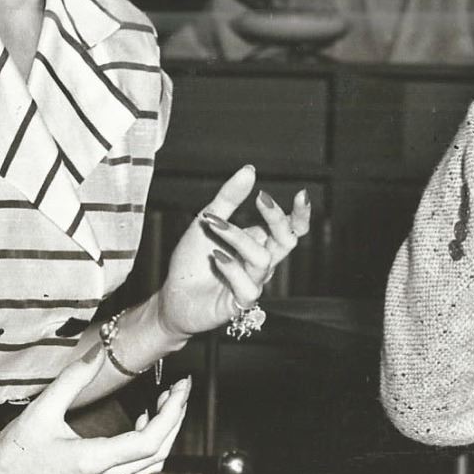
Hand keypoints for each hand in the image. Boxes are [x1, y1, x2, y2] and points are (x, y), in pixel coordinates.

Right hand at [0, 348, 190, 473]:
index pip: (150, 440)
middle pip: (159, 451)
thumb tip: (97, 352)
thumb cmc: (12, 453)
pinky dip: (148, 443)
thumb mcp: (40, 409)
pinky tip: (140, 420)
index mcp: (92, 460)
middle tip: (180, 387)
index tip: (180, 388)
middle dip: (175, 416)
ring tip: (164, 400)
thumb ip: (72, 379)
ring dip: (164, 430)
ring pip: (152, 462)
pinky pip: (137, 467)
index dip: (172, 413)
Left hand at [151, 165, 310, 338]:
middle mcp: (261, 262)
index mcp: (259, 242)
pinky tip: (216, 257)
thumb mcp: (207, 221)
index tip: (301, 193)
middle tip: (261, 198)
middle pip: (286, 242)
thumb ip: (228, 199)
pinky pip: (248, 287)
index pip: (290, 229)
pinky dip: (233, 269)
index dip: (300, 214)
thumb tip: (249, 170)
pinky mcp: (240, 303)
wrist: (173, 295)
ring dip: (238, 237)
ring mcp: (253, 283)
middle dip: (277, 219)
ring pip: (262, 259)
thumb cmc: (194, 260)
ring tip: (213, 224)